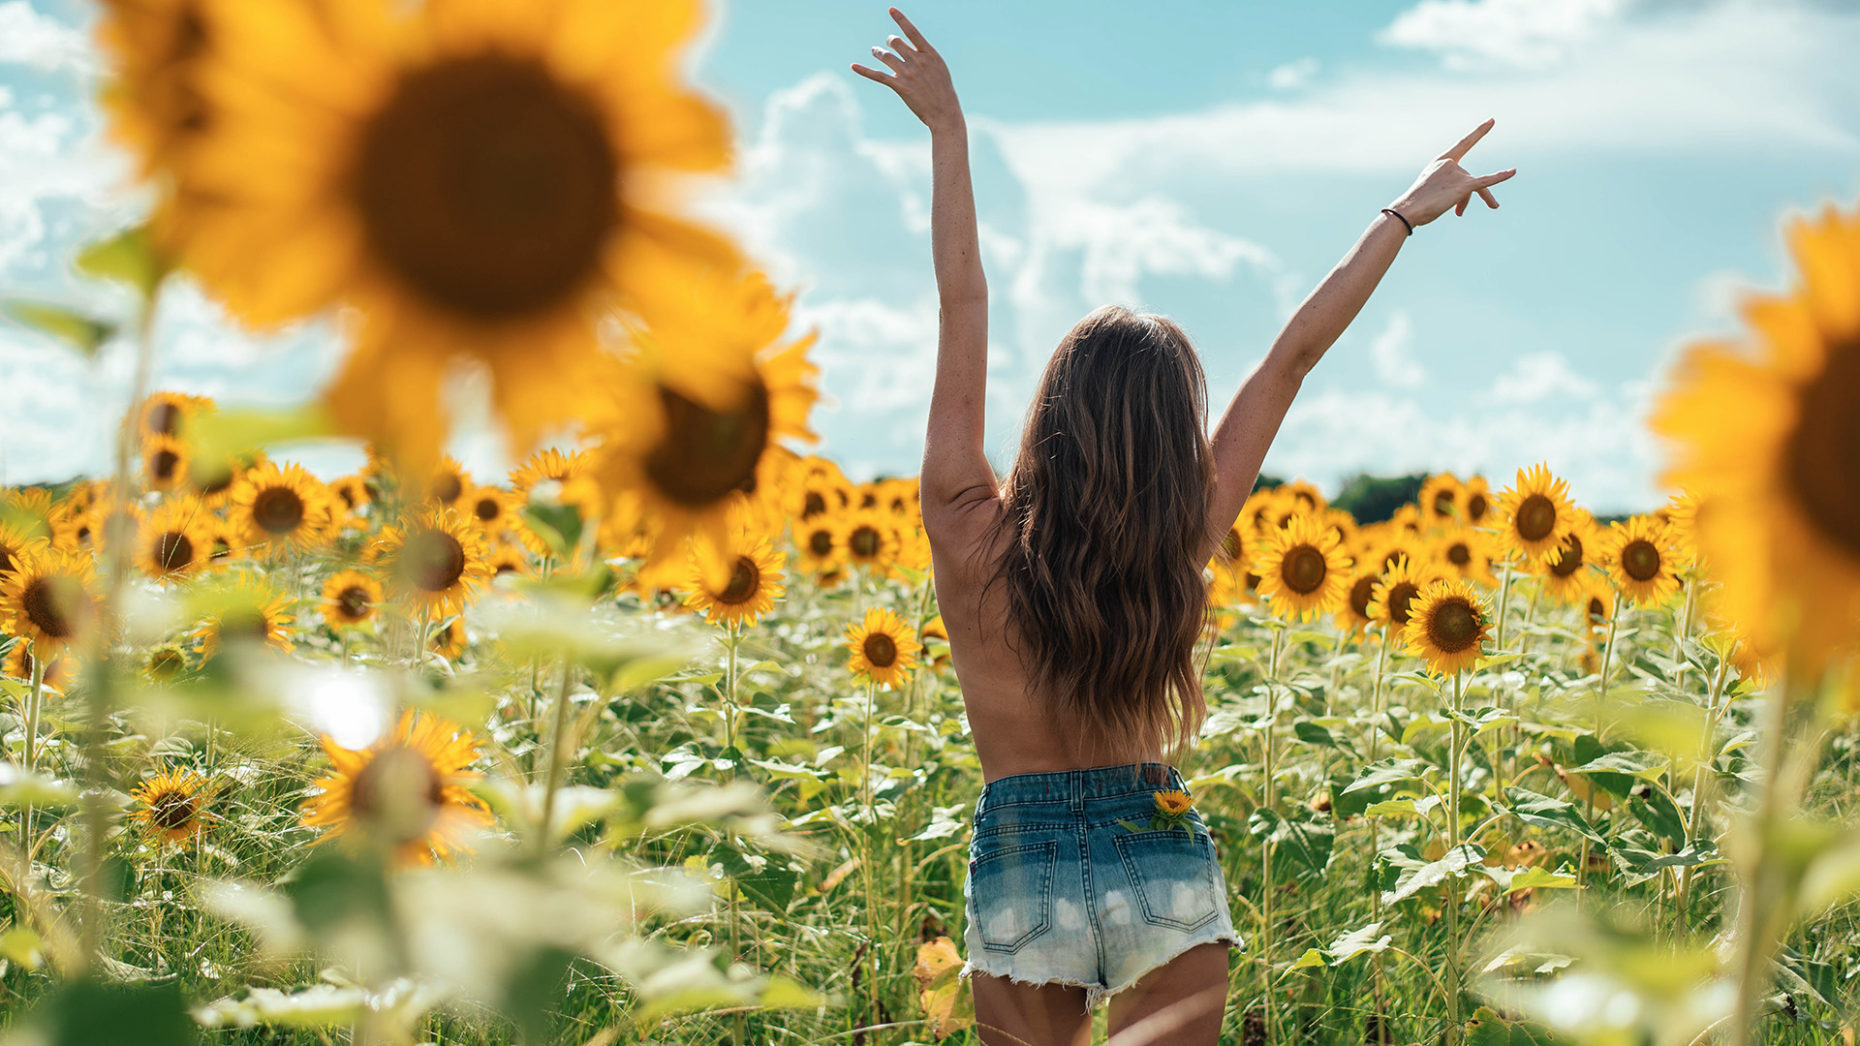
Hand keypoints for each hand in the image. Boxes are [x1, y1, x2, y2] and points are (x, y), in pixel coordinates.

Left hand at [850, 8, 962, 133]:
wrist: (944, 112)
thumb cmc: (943, 90)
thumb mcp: (939, 67)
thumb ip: (924, 55)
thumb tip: (907, 46)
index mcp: (929, 54)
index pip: (912, 32)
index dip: (900, 19)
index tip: (891, 9)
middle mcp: (917, 61)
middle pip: (895, 42)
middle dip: (889, 41)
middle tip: (887, 44)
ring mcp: (908, 73)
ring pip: (885, 56)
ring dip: (878, 52)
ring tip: (875, 51)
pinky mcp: (899, 86)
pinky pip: (878, 75)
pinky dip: (864, 70)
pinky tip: (853, 66)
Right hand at [1387, 119, 1516, 226]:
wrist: (1408, 210)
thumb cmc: (1416, 203)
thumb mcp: (1432, 190)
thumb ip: (1449, 189)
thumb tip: (1462, 204)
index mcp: (1441, 161)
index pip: (1464, 143)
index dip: (1479, 132)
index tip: (1492, 121)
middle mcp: (1450, 164)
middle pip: (1470, 178)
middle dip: (1470, 196)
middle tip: (1471, 210)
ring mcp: (1456, 174)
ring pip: (1477, 187)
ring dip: (1481, 199)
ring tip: (1479, 210)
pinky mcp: (1462, 186)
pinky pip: (1485, 181)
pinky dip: (1500, 176)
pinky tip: (1512, 172)